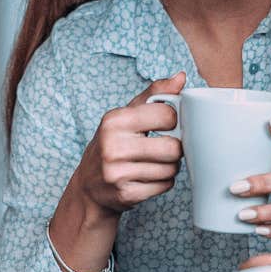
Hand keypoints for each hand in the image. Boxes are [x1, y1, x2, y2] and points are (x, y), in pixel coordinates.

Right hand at [70, 72, 186, 216]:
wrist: (89, 185)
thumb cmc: (112, 143)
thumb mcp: (126, 115)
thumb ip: (154, 95)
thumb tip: (181, 77)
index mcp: (115, 121)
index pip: (167, 115)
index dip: (174, 120)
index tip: (168, 124)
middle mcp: (113, 146)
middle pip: (173, 147)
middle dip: (175, 148)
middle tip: (164, 147)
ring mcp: (118, 173)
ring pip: (171, 168)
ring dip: (169, 166)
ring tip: (154, 162)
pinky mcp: (126, 194)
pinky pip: (165, 186)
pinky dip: (162, 182)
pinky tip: (148, 177)